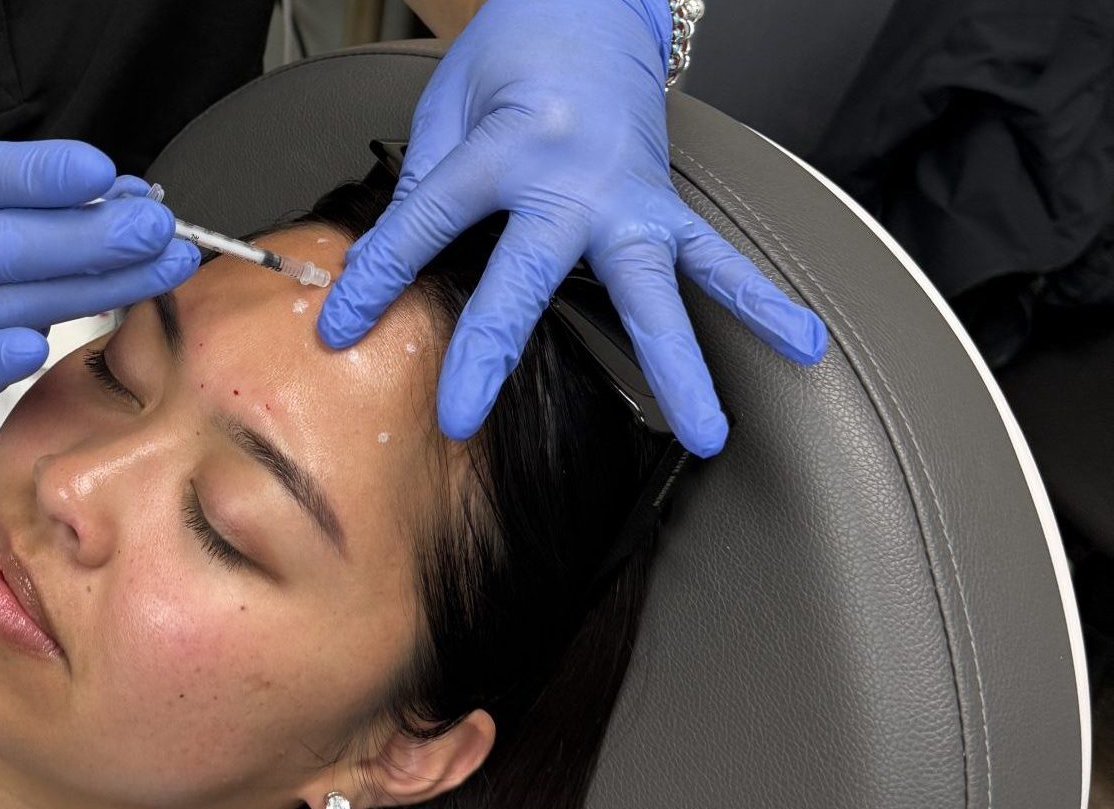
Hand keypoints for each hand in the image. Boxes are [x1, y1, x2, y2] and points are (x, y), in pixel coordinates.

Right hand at [0, 141, 199, 408]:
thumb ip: (47, 198)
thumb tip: (130, 197)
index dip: (45, 177)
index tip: (105, 174)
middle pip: (2, 246)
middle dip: (89, 239)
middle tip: (155, 232)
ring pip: (3, 304)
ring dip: (90, 292)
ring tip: (154, 273)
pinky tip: (37, 348)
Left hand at [316, 0, 829, 456]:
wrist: (589, 4)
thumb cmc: (513, 57)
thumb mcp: (448, 107)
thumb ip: (423, 187)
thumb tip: (387, 273)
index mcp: (505, 144)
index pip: (425, 223)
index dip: (377, 277)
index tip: (340, 328)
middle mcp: (574, 178)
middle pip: (528, 276)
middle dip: (489, 348)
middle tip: (464, 414)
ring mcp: (630, 198)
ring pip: (651, 291)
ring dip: (679, 366)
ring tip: (707, 433)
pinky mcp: (663, 207)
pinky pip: (716, 261)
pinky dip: (760, 302)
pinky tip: (801, 344)